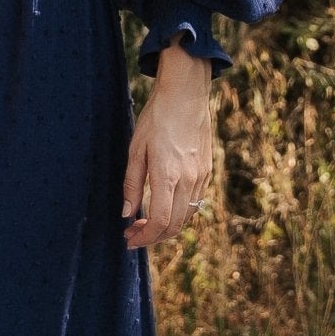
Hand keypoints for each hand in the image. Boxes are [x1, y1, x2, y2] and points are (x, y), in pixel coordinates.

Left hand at [122, 37, 212, 248]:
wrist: (186, 96)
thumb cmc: (156, 119)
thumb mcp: (136, 149)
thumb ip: (131, 184)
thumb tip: (127, 213)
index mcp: (167, 176)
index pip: (159, 222)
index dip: (144, 238)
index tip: (129, 240)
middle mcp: (188, 180)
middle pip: (174, 225)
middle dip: (152, 237)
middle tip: (133, 234)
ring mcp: (200, 176)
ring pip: (186, 216)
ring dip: (166, 226)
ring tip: (145, 222)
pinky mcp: (206, 171)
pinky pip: (194, 202)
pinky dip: (178, 213)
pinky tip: (163, 206)